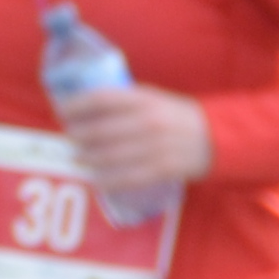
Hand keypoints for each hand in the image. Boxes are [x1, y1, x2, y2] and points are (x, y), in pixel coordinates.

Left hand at [56, 82, 214, 198]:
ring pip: (106, 156)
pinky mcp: (160, 169)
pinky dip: (105, 180)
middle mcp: (147, 122)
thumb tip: (83, 106)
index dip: (75, 105)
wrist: (217, 136)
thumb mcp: (153, 99)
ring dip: (86, 159)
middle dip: (76, 136)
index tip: (61, 111)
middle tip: (70, 138)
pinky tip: (95, 179)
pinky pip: (124, 178)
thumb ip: (123, 101)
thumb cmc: (176, 116)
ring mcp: (154, 147)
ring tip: (78, 158)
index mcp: (144, 100)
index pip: (99, 99)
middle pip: (97, 131)